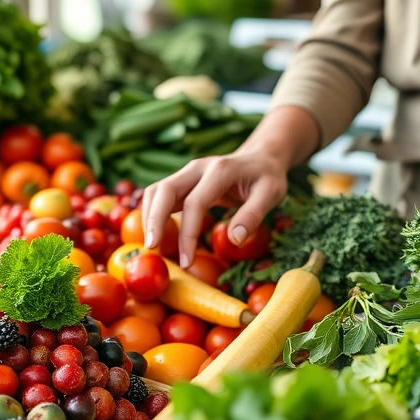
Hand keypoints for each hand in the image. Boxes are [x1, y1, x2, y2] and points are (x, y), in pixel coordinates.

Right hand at [142, 150, 288, 267]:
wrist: (260, 157)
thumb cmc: (267, 177)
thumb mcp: (271, 194)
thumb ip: (253, 215)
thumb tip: (234, 240)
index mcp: (219, 171)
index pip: (194, 203)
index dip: (187, 234)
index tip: (186, 262)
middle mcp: (197, 168)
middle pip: (163, 191)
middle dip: (154, 221)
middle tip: (152, 250)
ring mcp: (187, 172)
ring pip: (155, 191)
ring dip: (148, 217)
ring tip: (151, 245)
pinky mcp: (182, 180)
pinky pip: (159, 195)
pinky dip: (152, 214)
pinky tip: (155, 234)